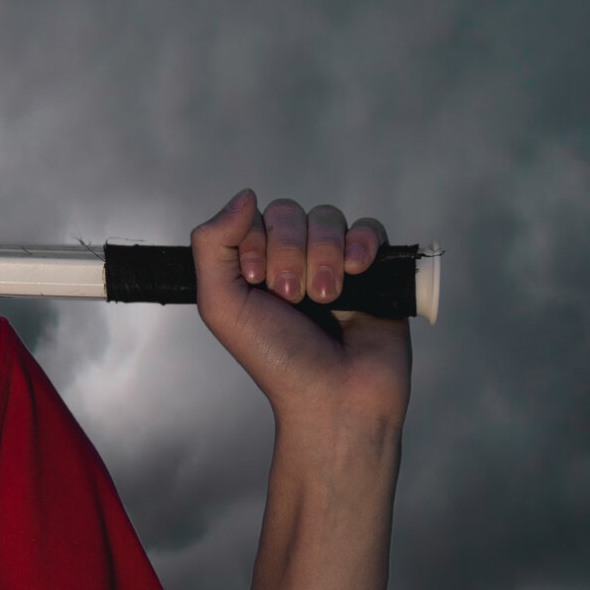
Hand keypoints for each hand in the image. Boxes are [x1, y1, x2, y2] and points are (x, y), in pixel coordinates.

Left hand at [191, 191, 411, 432]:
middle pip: (290, 214)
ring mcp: (334, 263)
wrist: (335, 394)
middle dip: (289, 252)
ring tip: (327, 297)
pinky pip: (370, 229)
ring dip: (324, 255)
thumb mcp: (221, 304)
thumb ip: (213, 245)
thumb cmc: (276, 357)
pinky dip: (362, 244)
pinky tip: (357, 271)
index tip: (257, 284)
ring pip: (328, 219)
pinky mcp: (376, 271)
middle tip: (293, 297)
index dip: (257, 243)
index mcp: (253, 265)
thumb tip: (245, 195)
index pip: (253, 217)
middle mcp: (291, 260)